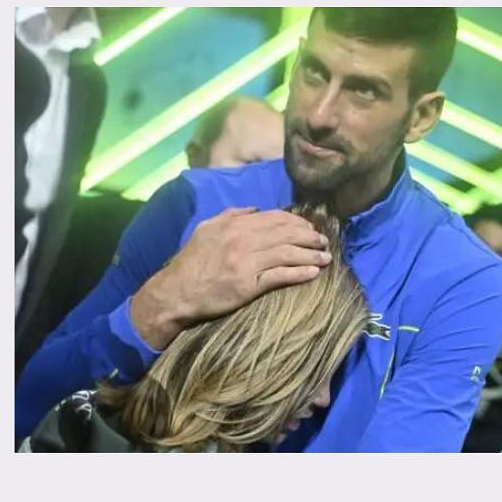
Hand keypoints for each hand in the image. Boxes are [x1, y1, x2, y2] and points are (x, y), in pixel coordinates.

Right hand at [129, 207, 331, 349]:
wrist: (176, 292)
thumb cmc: (191, 262)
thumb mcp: (206, 230)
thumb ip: (230, 215)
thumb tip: (255, 209)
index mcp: (234, 225)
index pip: (274, 218)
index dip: (296, 222)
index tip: (310, 228)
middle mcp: (242, 240)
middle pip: (286, 234)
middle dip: (309, 237)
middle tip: (324, 242)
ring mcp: (246, 263)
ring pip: (288, 253)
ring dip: (311, 254)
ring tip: (326, 257)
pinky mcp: (249, 285)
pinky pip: (280, 276)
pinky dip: (300, 273)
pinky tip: (313, 272)